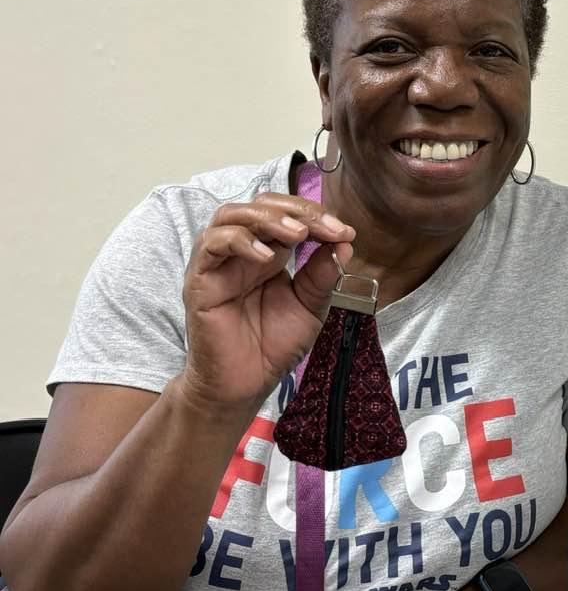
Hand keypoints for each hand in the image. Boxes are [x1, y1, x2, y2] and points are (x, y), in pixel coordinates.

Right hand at [180, 192, 355, 409]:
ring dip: (268, 218)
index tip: (344, 232)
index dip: (315, 216)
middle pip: (261, 205)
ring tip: (298, 234)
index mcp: (270, 253)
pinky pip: (211, 244)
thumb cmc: (272, 346)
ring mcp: (219, 262)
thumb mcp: (310, 308)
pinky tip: (268, 257)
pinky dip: (240, 241)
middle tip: (326, 227)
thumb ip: (322, 275)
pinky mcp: (199, 279)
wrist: (245, 385)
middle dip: (297, 210)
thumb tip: (344, 243)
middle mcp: (243, 251)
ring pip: (231, 214)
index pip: (287, 215)